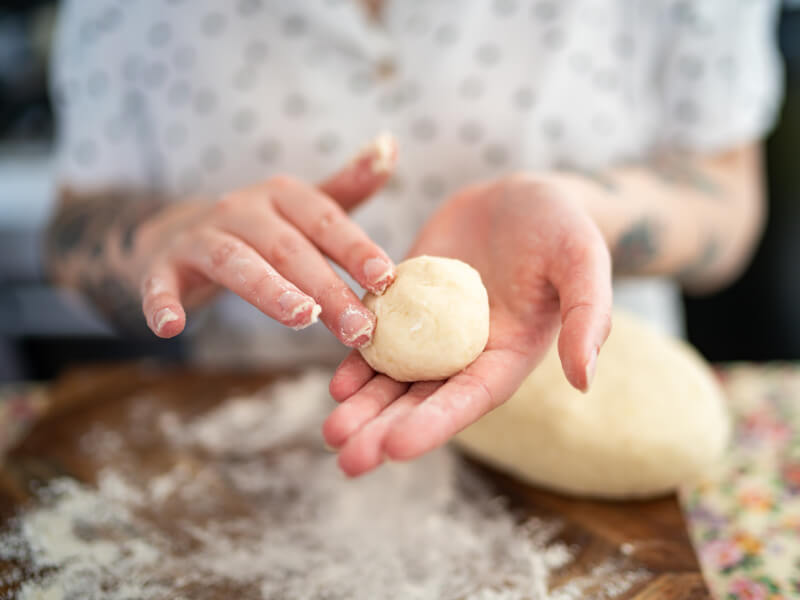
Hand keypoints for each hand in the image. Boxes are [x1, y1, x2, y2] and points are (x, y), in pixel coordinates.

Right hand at [136, 135, 397, 346]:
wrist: (180, 232)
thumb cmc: (260, 228)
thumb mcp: (303, 206)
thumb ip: (347, 185)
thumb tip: (390, 143)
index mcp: (281, 196)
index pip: (325, 221)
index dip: (356, 248)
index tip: (386, 278)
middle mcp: (241, 210)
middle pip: (288, 249)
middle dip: (327, 289)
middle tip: (359, 329)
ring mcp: (200, 236)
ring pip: (236, 262)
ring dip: (269, 291)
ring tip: (300, 319)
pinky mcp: (163, 266)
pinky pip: (160, 283)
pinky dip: (162, 302)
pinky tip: (169, 327)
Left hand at [323, 174, 612, 474]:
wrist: (522, 195)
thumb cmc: (563, 228)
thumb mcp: (584, 263)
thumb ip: (588, 317)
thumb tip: (584, 381)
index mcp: (508, 355)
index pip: (468, 398)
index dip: (433, 424)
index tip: (395, 448)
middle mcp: (467, 352)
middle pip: (422, 400)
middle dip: (385, 430)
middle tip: (347, 460)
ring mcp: (433, 330)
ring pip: (394, 377)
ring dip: (363, 406)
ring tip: (331, 430)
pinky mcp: (408, 302)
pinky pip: (379, 336)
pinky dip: (357, 360)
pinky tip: (336, 384)